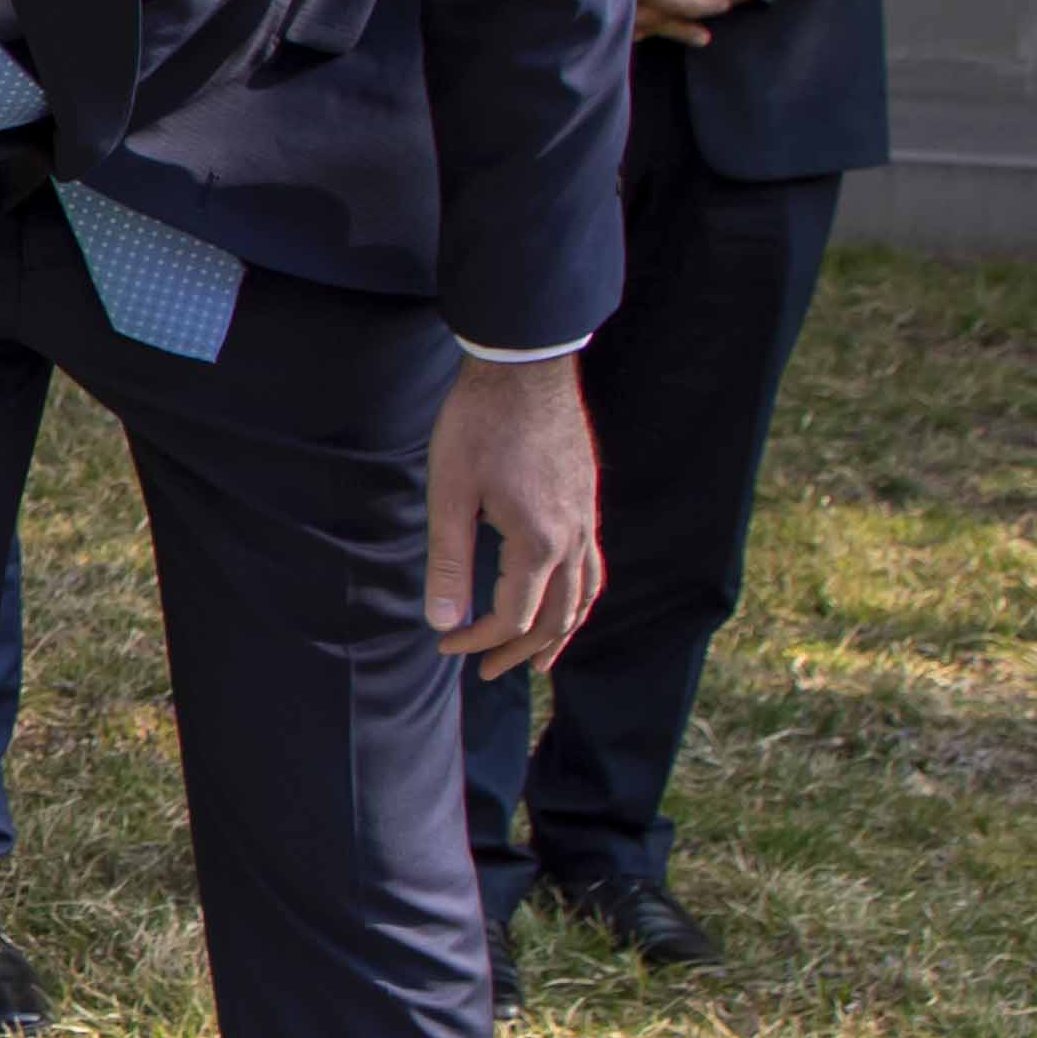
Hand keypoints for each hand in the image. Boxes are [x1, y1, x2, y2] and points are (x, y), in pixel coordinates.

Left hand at [425, 345, 603, 673]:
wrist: (525, 367)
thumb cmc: (479, 425)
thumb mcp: (449, 493)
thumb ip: (447, 561)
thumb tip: (443, 622)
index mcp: (538, 542)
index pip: (513, 617)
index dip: (477, 640)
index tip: (445, 644)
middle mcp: (573, 538)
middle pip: (558, 618)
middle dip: (521, 651)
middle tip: (487, 671)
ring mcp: (587, 519)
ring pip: (586, 595)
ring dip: (562, 633)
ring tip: (540, 660)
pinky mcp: (587, 501)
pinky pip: (593, 566)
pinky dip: (579, 597)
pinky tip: (562, 599)